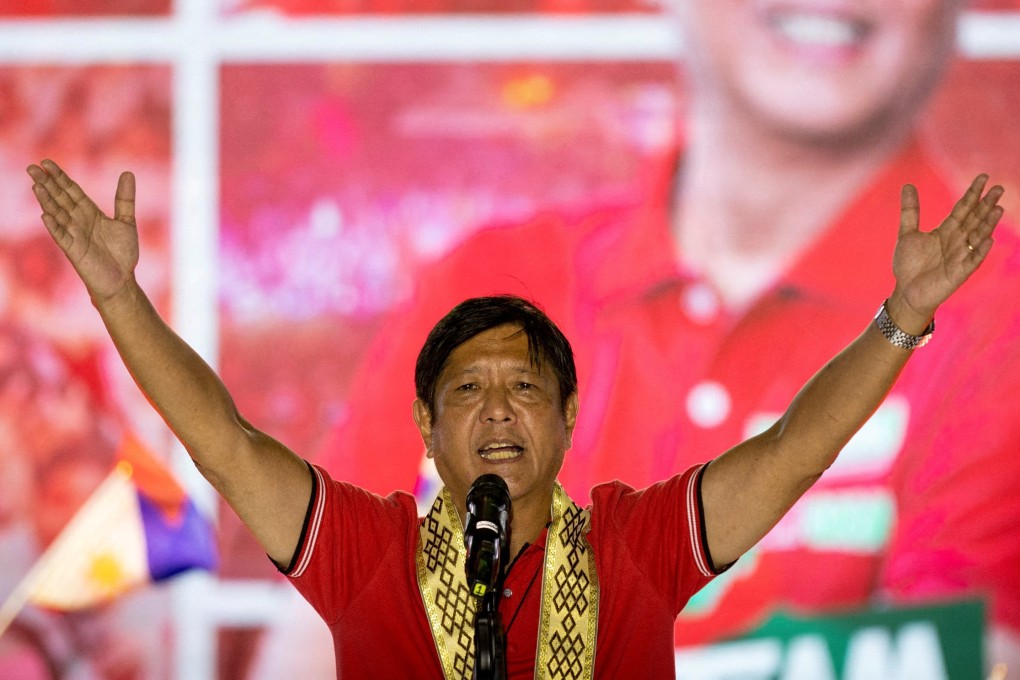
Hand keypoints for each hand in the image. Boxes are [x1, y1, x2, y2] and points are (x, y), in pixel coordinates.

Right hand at [26, 159, 138, 302]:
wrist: (122, 280)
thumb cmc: (122, 252)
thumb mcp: (126, 221)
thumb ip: (125, 198)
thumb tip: (127, 172)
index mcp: (89, 212)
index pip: (71, 190)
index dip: (59, 177)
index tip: (46, 162)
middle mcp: (78, 221)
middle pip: (60, 198)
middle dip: (47, 183)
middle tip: (32, 168)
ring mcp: (74, 235)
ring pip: (57, 214)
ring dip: (46, 201)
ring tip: (36, 185)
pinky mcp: (74, 251)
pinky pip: (62, 237)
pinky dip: (54, 226)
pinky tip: (46, 215)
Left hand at [892, 174, 1004, 326]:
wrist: (906, 292)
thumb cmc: (909, 265)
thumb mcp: (907, 234)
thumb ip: (910, 211)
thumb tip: (908, 185)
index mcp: (946, 230)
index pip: (963, 209)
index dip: (972, 194)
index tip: (983, 177)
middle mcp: (957, 241)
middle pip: (974, 219)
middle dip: (985, 205)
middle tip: (998, 188)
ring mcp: (960, 256)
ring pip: (977, 236)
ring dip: (988, 224)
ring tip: (997, 208)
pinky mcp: (959, 272)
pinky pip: (972, 260)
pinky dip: (980, 250)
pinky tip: (989, 239)